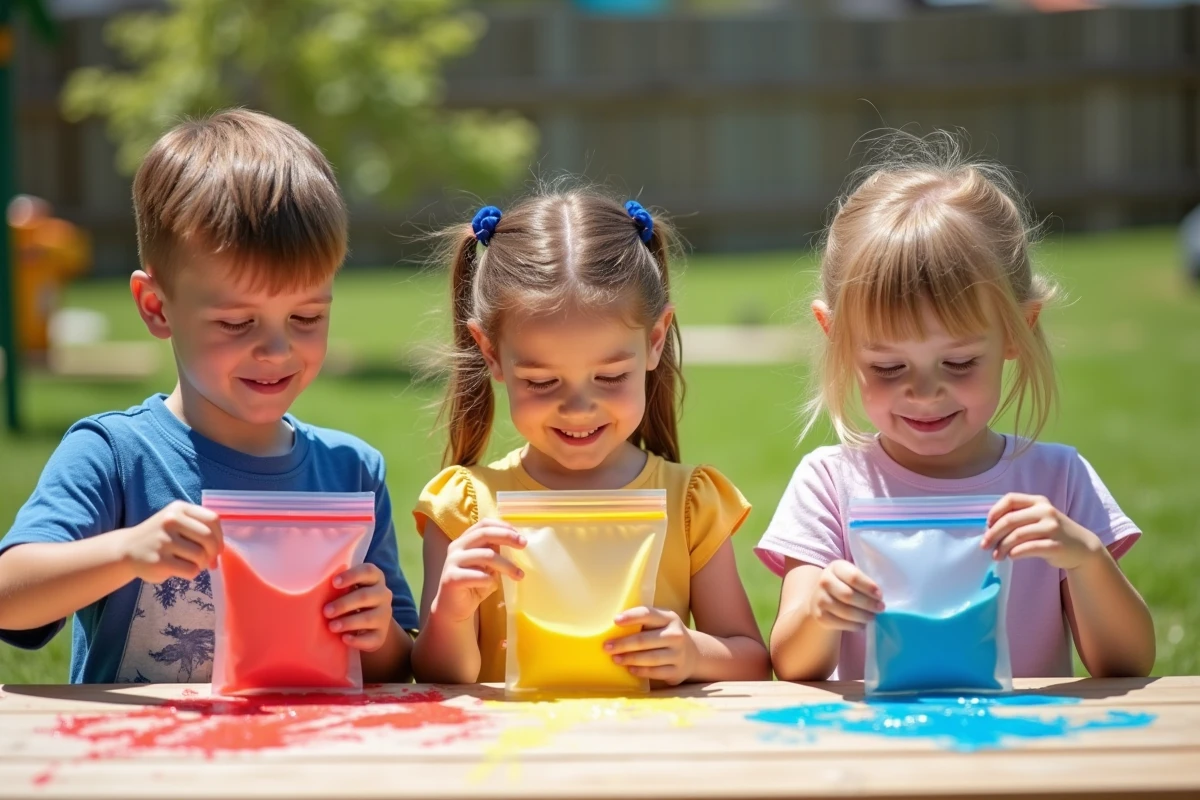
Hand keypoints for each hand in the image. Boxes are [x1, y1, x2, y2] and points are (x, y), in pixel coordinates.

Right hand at [117, 501, 222, 583]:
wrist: (127, 550)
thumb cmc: (160, 537)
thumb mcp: (177, 522)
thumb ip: (199, 529)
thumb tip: (220, 551)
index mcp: (179, 508)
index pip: (213, 520)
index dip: (220, 536)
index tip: (217, 547)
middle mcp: (170, 521)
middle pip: (209, 538)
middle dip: (213, 553)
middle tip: (208, 560)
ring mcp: (163, 540)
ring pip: (200, 556)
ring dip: (202, 564)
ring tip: (191, 564)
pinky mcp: (159, 561)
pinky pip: (190, 570)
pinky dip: (191, 573)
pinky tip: (180, 569)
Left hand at [324, 563, 393, 651]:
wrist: (368, 626)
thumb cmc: (352, 600)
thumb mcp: (349, 589)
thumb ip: (339, 586)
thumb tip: (315, 588)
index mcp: (375, 579)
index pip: (368, 571)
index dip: (352, 575)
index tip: (334, 582)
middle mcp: (383, 595)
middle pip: (365, 596)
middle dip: (344, 603)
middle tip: (326, 611)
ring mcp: (384, 615)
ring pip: (369, 618)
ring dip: (349, 622)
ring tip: (332, 626)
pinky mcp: (381, 635)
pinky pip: (371, 638)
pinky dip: (357, 640)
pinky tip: (344, 639)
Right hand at [430, 519, 524, 622]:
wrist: (454, 609)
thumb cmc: (474, 584)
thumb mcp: (487, 565)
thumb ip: (494, 551)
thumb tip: (516, 540)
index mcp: (464, 540)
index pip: (484, 524)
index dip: (503, 526)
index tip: (519, 536)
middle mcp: (456, 547)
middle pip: (484, 534)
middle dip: (507, 537)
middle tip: (524, 544)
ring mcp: (452, 562)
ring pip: (486, 555)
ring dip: (507, 565)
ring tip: (519, 575)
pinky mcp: (451, 578)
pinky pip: (479, 576)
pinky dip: (491, 580)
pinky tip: (493, 586)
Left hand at [605, 607, 698, 685]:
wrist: (694, 654)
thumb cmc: (667, 634)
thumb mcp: (662, 622)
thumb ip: (644, 622)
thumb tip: (614, 626)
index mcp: (669, 618)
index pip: (648, 614)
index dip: (631, 617)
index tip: (615, 621)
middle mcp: (675, 635)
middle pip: (644, 640)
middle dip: (623, 644)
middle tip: (606, 647)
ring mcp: (678, 654)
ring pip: (649, 658)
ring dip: (629, 658)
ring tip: (615, 659)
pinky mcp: (677, 671)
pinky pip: (655, 672)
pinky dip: (640, 671)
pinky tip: (629, 669)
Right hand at [810, 559, 883, 631]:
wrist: (824, 597)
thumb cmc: (846, 585)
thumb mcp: (853, 576)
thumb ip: (865, 582)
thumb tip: (880, 597)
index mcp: (836, 567)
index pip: (853, 577)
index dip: (869, 587)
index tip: (880, 596)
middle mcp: (824, 581)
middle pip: (848, 595)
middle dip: (868, 604)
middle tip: (880, 608)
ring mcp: (819, 599)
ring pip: (845, 611)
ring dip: (862, 616)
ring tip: (872, 617)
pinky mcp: (819, 615)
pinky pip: (839, 623)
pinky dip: (854, 626)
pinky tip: (862, 624)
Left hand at [983, 493, 1102, 570]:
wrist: (1082, 547)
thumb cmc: (1052, 532)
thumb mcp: (1038, 518)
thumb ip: (1019, 517)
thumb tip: (990, 529)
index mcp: (1038, 501)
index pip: (1010, 499)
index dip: (994, 511)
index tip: (987, 525)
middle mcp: (1046, 511)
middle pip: (1010, 520)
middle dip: (993, 534)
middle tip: (985, 545)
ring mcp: (1052, 527)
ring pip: (1017, 535)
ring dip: (1002, 547)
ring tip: (996, 556)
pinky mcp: (1055, 545)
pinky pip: (1029, 548)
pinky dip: (1015, 553)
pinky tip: (1011, 557)